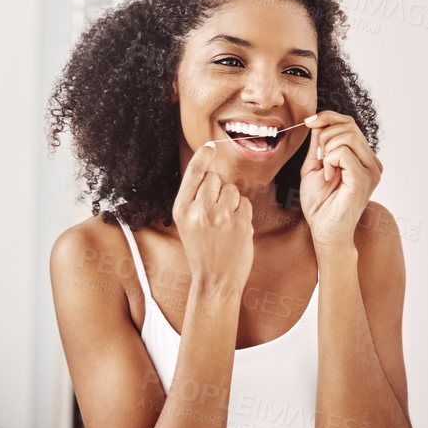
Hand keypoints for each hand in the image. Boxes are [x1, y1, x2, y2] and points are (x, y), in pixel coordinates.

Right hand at [172, 141, 252, 296]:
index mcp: (182, 209)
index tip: (210, 146)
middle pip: (215, 178)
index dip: (203, 156)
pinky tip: (235, 229)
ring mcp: (221, 217)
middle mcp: (199, 210)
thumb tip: (211, 169)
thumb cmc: (201, 250)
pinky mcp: (240, 223)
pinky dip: (242, 212)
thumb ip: (194, 198)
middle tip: (215, 211)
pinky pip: (245, 203)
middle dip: (218, 188)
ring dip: (232, 201)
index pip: (194, 173)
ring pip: (232, 189)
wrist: (214, 280)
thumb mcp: (187, 223)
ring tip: (225, 222)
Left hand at [298, 111, 381, 251]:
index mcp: (363, 158)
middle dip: (324, 135)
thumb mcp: (315, 166)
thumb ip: (318, 144)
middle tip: (319, 157)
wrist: (324, 230)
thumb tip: (317, 122)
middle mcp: (372, 162)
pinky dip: (330, 161)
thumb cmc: (320, 204)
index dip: (327, 117)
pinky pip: (344, 152)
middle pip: (348, 125)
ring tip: (325, 169)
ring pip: (347, 136)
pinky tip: (329, 177)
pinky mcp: (364, 179)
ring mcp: (371, 171)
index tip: (309, 122)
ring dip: (327, 149)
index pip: (349, 123)